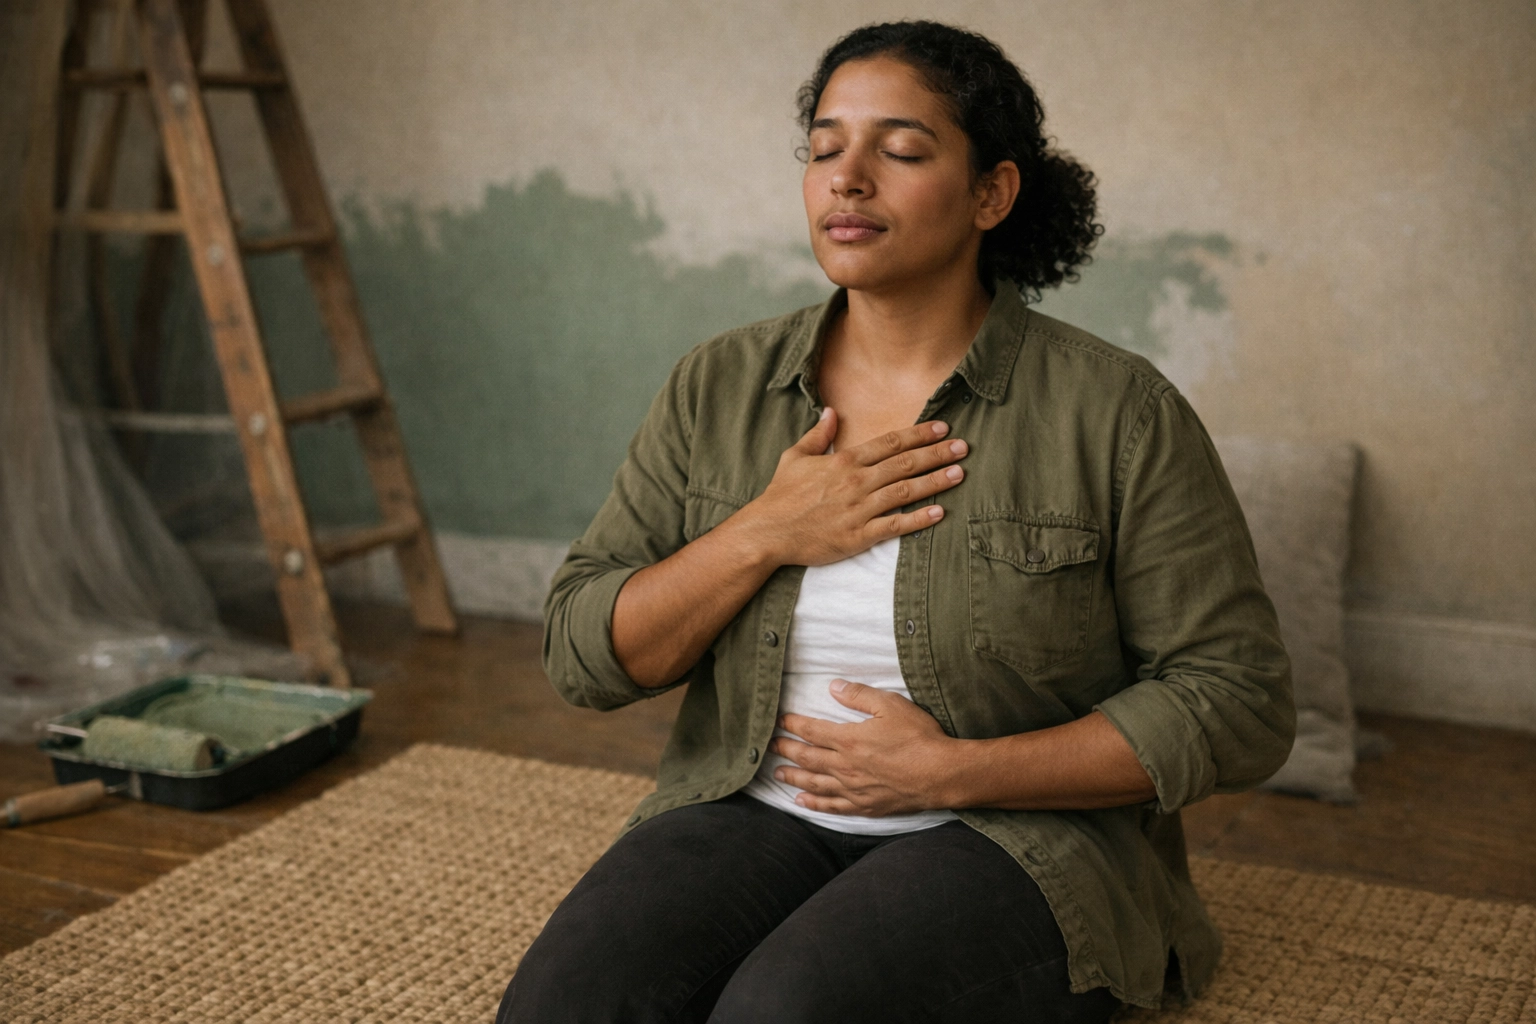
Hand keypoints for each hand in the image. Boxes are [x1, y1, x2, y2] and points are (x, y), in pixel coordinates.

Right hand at [732, 408, 967, 567]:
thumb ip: (818, 435)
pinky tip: (939, 512)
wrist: (768, 532)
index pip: (890, 443)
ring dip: (936, 482)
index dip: (919, 434)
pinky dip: (918, 519)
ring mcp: (860, 509)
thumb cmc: (780, 495)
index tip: (942, 428)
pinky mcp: (859, 536)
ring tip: (959, 474)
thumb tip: (831, 411)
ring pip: (906, 491)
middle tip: (964, 447)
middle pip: (905, 464)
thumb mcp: (795, 457)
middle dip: (937, 453)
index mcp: (844, 461)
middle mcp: (856, 482)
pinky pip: (895, 525)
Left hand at [770, 680, 958, 815]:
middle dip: (785, 750)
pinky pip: (832, 806)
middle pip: (806, 757)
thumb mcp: (890, 705)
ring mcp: (853, 789)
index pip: (811, 730)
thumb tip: (833, 687)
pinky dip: (814, 803)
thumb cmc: (919, 738)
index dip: (792, 724)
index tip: (779, 721)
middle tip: (768, 747)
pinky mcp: (865, 806)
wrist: (941, 774)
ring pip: (814, 783)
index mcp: (848, 739)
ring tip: (778, 773)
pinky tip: (802, 801)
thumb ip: (859, 696)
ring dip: (794, 777)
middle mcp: (845, 766)